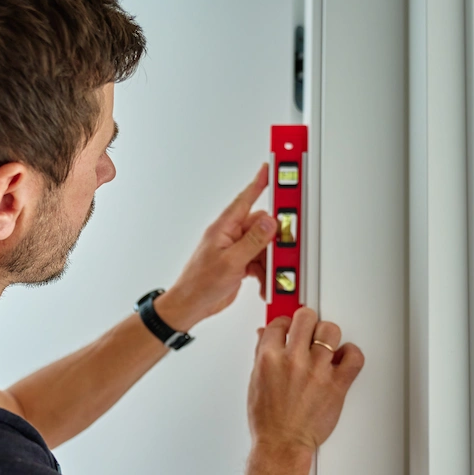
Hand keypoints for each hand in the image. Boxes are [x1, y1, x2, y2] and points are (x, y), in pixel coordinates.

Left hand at [158, 164, 276, 329]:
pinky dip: (265, 271)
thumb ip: (252, 242)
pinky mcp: (239, 263)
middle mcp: (230, 235)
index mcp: (224, 228)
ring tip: (268, 273)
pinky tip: (264, 281)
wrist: (191, 306)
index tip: (271, 168)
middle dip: (274, 239)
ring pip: (263, 245)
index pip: (245, 199)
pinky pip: (259, 260)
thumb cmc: (199, 284)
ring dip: (269, 260)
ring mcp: (235, 250)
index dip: (259, 182)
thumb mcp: (230, 262)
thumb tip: (270, 223)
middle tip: (282, 247)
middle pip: (261, 226)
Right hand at [248, 307, 363, 452]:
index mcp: (269, 358)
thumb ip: (262, 354)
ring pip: (330, 331)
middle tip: (307, 329)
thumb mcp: (256, 381)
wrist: (282, 444)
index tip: (288, 328)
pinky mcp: (337, 385)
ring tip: (324, 344)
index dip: (284, 323)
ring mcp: (317, 371)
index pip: (279, 323)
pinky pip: (354, 357)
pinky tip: (342, 358)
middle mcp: (294, 361)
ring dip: (327, 335)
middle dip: (306, 321)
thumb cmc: (268, 419)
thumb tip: (266, 335)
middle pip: (306, 318)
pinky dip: (351, 353)